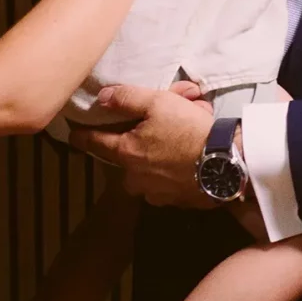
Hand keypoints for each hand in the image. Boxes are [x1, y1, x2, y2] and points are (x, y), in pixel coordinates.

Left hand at [68, 82, 216, 208]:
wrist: (228, 164)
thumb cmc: (190, 130)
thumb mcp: (158, 102)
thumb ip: (126, 98)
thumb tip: (103, 98)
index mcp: (125, 154)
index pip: (92, 143)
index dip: (81, 135)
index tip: (72, 133)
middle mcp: (135, 178)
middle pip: (124, 158)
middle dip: (137, 141)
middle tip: (159, 123)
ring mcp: (156, 194)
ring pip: (147, 170)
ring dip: (158, 154)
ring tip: (182, 136)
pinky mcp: (177, 202)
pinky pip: (168, 182)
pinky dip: (174, 168)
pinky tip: (191, 155)